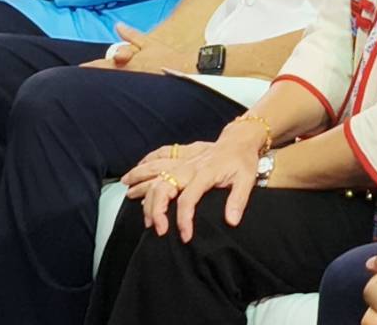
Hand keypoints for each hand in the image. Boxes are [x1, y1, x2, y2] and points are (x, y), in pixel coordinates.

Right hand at [121, 124, 265, 240]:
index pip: (188, 199)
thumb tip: (231, 221)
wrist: (241, 139)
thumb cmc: (243, 161)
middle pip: (163, 187)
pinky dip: (147, 162)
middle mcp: (189, 167)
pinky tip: (136, 170)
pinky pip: (160, 155)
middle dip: (155, 208)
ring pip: (156, 171)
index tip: (185, 236)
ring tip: (129, 196)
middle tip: (154, 227)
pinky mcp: (182, 155)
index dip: (183, 219)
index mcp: (204, 174)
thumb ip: (238, 200)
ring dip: (142, 183)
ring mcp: (184, 160)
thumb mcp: (246, 179)